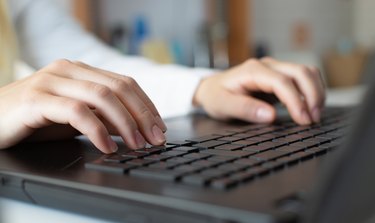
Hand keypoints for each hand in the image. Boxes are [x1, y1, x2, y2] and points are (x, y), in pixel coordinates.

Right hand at [0, 59, 166, 152]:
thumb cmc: (33, 119)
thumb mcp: (76, 117)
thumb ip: (103, 117)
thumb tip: (135, 127)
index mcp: (80, 70)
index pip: (125, 82)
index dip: (146, 105)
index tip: (160, 127)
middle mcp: (68, 70)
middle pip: (119, 88)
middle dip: (143, 115)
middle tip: (156, 138)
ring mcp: (52, 81)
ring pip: (102, 96)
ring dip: (126, 123)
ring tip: (137, 144)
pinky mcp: (37, 100)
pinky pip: (76, 112)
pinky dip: (97, 131)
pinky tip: (107, 147)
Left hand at [193, 57, 324, 124]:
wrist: (211, 88)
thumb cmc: (216, 96)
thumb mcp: (222, 105)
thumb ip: (244, 109)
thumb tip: (270, 115)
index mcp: (252, 70)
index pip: (282, 82)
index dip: (296, 101)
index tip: (303, 119)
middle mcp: (267, 65)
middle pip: (301, 72)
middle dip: (312, 95)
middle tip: (314, 119)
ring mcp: (275, 69)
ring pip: (306, 73)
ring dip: (316, 92)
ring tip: (315, 115)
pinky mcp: (280, 77)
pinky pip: (303, 79)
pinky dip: (312, 91)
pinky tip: (310, 107)